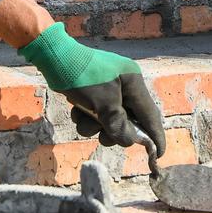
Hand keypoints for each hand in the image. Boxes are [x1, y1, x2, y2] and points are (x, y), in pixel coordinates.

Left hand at [17, 25, 165, 155]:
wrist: (54, 57)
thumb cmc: (83, 77)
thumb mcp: (103, 104)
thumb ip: (119, 125)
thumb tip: (129, 141)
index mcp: (134, 83)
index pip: (150, 114)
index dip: (154, 136)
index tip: (158, 155)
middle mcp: (125, 85)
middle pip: (128, 120)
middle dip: (113, 131)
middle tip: (103, 138)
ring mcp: (109, 88)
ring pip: (109, 119)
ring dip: (95, 125)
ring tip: (82, 119)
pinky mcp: (94, 92)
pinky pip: (96, 113)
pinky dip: (86, 117)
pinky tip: (76, 110)